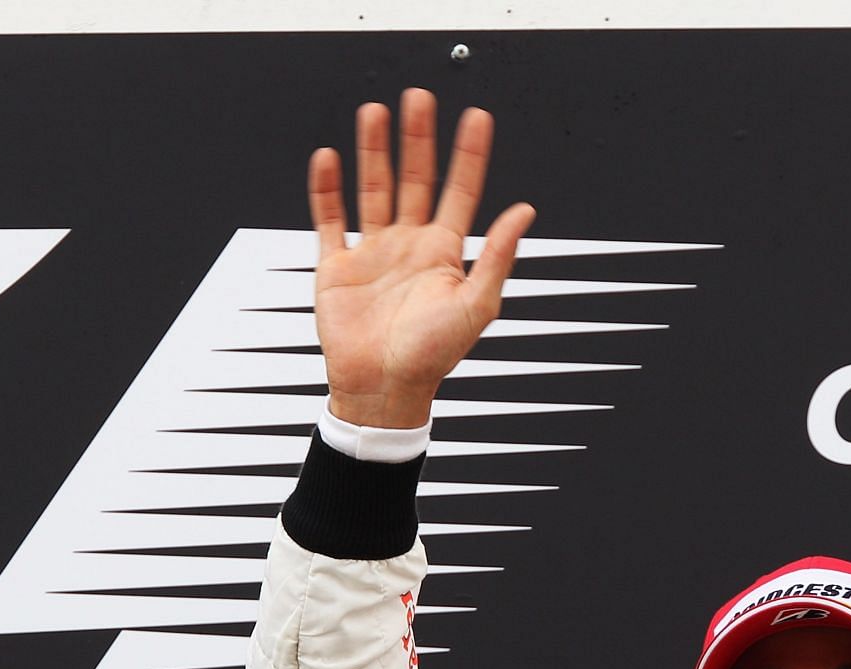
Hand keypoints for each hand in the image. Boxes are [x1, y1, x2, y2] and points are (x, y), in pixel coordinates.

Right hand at [308, 87, 535, 427]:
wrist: (382, 389)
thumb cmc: (432, 357)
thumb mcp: (476, 305)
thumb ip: (497, 255)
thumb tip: (524, 212)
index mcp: (444, 254)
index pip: (460, 191)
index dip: (469, 155)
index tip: (477, 119)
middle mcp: (409, 246)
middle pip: (414, 178)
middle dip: (418, 138)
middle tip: (420, 98)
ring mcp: (373, 252)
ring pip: (373, 188)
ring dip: (374, 151)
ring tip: (375, 113)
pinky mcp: (337, 266)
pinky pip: (330, 218)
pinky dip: (326, 189)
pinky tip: (328, 158)